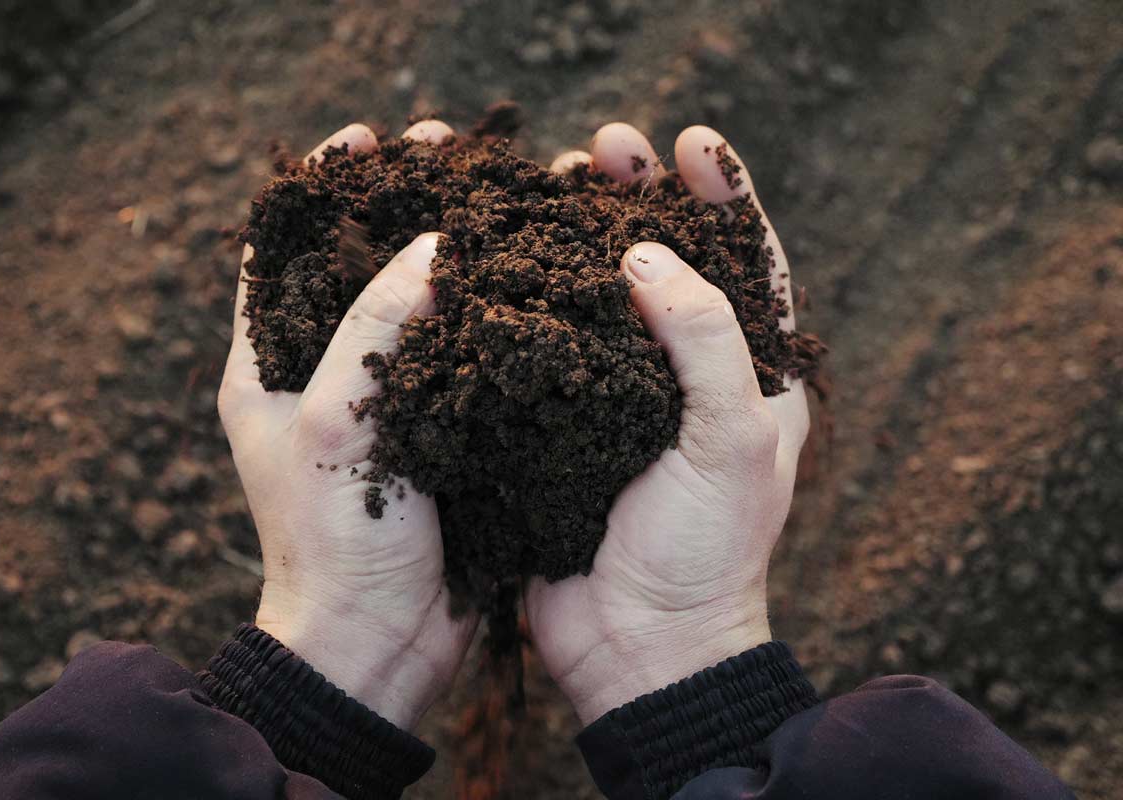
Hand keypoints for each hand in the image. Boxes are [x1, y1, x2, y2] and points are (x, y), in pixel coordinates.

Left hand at [218, 120, 474, 730]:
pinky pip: (457, 355)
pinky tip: (526, 278)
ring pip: (413, 306)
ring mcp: (381, 404)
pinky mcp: (434, 432)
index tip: (368, 139)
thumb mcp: (332, 419)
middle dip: (400, 206)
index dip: (323, 188)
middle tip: (450, 153)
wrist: (380, 642)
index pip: (282, 251)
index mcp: (265, 367)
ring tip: (496, 199)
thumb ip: (372, 325)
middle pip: (356, 267)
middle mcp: (320, 376)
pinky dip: (485, 313)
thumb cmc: (333, 539)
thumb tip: (431, 246)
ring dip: (450, 253)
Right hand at [526, 123, 809, 723]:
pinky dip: (527, 303)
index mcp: (751, 376)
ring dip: (575, 238)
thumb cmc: (705, 552)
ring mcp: (620, 400)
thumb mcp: (732, 442)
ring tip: (548, 183)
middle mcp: (686, 378)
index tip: (690, 143)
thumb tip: (647, 257)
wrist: (639, 648)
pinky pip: (547, 348)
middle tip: (603, 147)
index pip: (748, 262)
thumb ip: (704, 341)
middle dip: (639, 200)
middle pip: (667, 264)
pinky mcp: (564, 424)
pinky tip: (499, 263)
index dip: (724, 196)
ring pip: (600, 298)